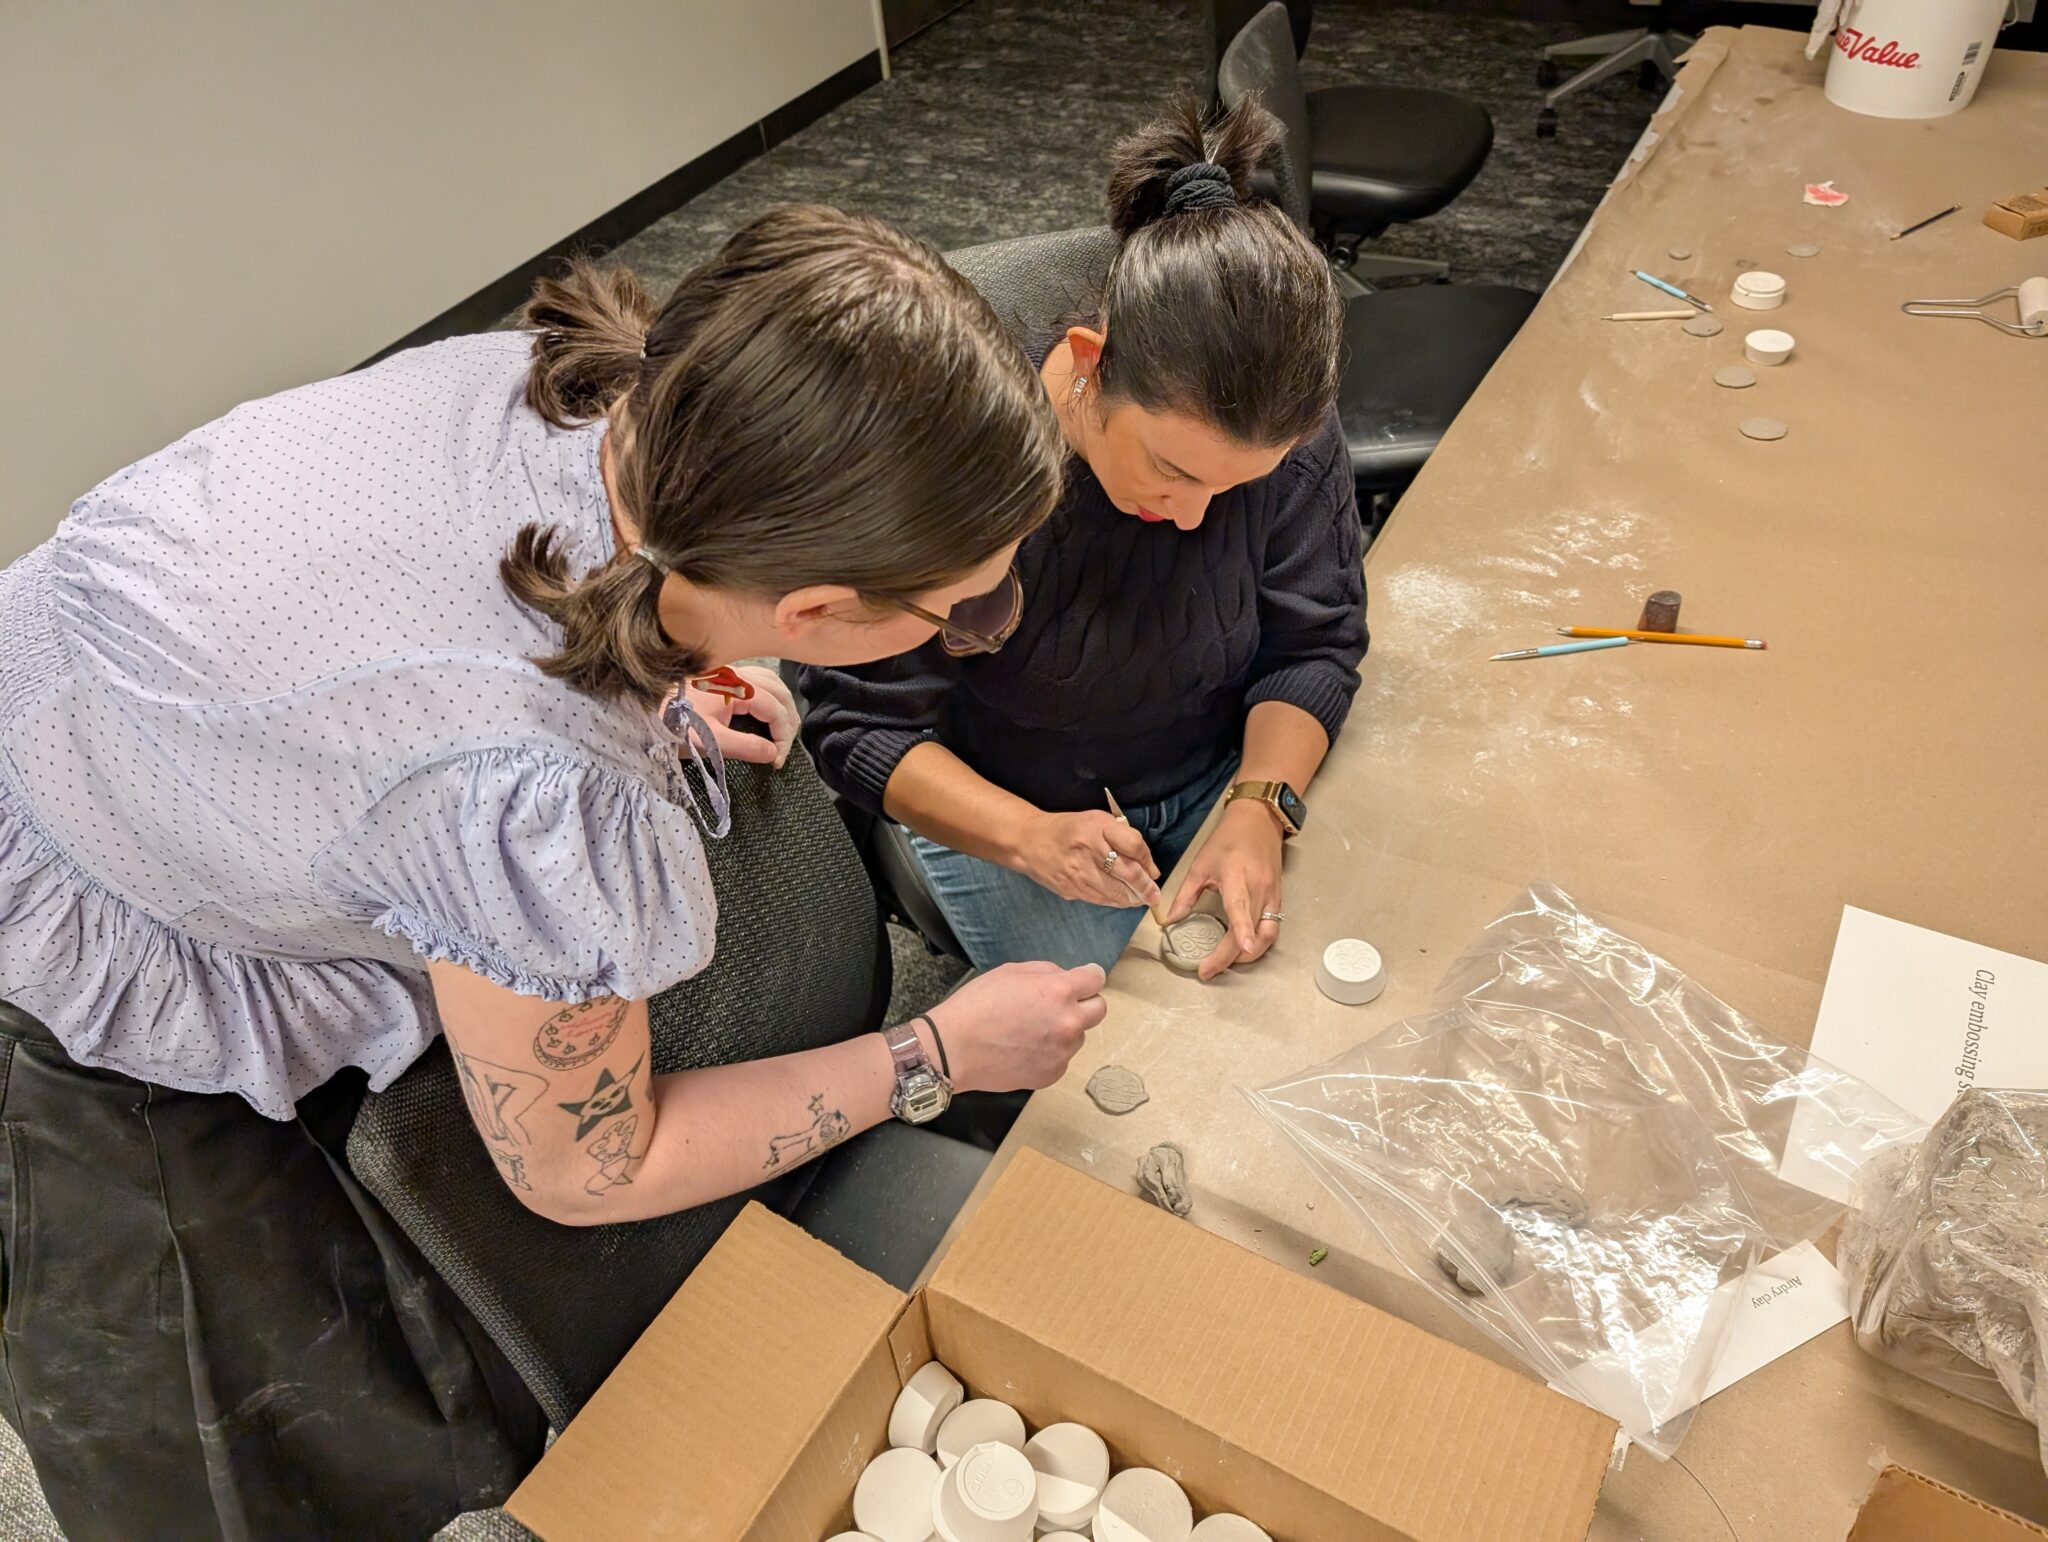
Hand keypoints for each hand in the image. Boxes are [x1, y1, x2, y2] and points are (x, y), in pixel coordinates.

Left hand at [684, 666, 796, 767]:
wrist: (641, 712)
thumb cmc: (673, 725)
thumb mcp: (710, 742)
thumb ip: (745, 747)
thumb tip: (772, 753)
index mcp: (737, 687)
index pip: (776, 709)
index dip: (783, 736)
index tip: (777, 760)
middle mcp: (736, 673)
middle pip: (779, 691)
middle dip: (787, 720)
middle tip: (783, 748)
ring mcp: (728, 671)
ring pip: (770, 681)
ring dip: (781, 705)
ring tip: (781, 729)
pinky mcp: (720, 675)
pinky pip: (756, 679)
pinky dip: (768, 695)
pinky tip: (764, 710)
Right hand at [925, 961, 1107, 1092]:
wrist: (954, 1048)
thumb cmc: (977, 1006)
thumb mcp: (1011, 971)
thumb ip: (1047, 972)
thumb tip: (1066, 978)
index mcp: (1059, 992)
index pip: (1096, 979)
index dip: (1089, 977)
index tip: (1083, 980)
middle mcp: (1068, 1023)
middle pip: (1099, 1010)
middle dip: (1084, 1004)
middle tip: (1059, 1005)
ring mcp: (1062, 1052)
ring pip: (1078, 1036)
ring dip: (1064, 1031)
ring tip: (1030, 1030)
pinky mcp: (1052, 1074)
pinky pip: (1061, 1058)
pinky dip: (1050, 1053)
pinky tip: (1024, 1048)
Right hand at [1011, 810, 1161, 908]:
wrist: (1029, 841)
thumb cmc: (1068, 828)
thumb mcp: (1096, 820)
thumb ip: (1121, 836)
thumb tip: (1147, 865)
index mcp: (1097, 828)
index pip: (1134, 845)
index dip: (1148, 861)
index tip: (1153, 871)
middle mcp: (1089, 850)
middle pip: (1129, 873)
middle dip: (1147, 888)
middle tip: (1155, 896)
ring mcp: (1079, 873)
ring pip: (1116, 892)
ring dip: (1133, 899)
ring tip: (1142, 900)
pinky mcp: (1072, 889)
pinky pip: (1101, 900)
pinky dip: (1115, 902)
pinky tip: (1122, 900)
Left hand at [1164, 801, 1283, 980]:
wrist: (1257, 822)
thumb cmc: (1227, 840)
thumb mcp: (1200, 865)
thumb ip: (1185, 895)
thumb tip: (1170, 921)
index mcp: (1236, 876)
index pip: (1240, 908)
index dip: (1242, 930)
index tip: (1240, 950)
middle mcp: (1259, 888)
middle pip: (1251, 931)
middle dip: (1231, 957)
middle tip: (1208, 970)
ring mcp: (1272, 894)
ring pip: (1267, 934)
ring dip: (1249, 954)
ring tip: (1226, 962)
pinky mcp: (1278, 898)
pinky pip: (1272, 927)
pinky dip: (1259, 943)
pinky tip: (1243, 949)